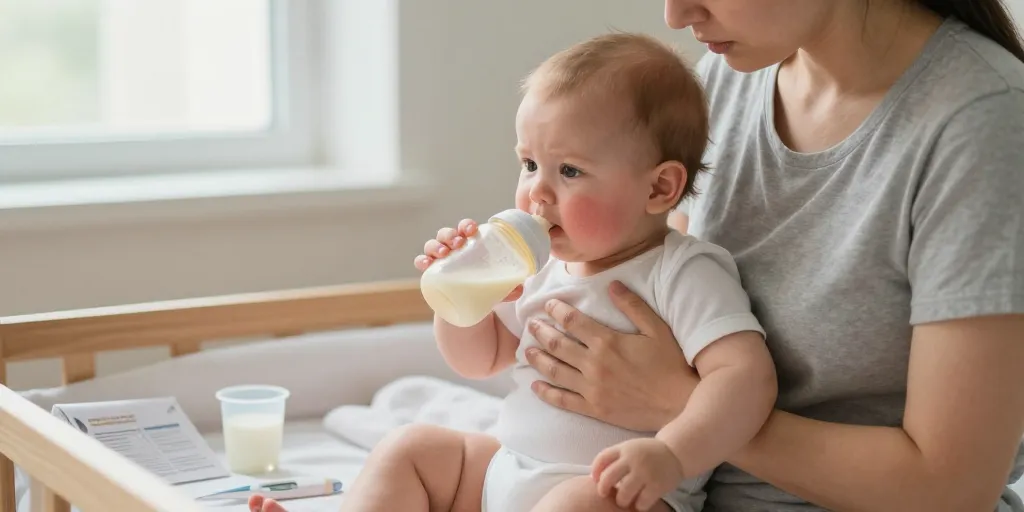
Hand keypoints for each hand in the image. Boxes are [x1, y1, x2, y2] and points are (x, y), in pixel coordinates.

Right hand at [413, 218, 522, 302]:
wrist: (466, 306)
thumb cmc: (481, 286)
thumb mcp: (495, 285)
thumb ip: (507, 287)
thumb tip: (520, 288)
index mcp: (469, 245)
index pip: (465, 228)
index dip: (466, 225)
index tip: (472, 229)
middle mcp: (452, 249)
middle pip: (446, 234)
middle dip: (450, 234)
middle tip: (458, 242)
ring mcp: (440, 260)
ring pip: (432, 245)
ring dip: (436, 245)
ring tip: (444, 253)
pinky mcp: (431, 273)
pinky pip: (422, 262)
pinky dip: (421, 260)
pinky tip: (425, 264)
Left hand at [524, 280, 697, 430]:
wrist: (678, 404)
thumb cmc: (671, 364)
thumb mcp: (657, 329)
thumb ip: (633, 306)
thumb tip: (612, 285)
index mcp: (608, 342)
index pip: (573, 322)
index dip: (557, 310)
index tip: (548, 304)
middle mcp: (594, 364)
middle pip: (557, 344)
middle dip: (541, 332)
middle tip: (530, 325)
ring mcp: (592, 388)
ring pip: (555, 371)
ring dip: (538, 358)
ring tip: (527, 350)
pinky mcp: (594, 408)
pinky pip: (563, 400)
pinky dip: (546, 392)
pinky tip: (535, 385)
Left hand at [592, 438, 684, 510]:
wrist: (675, 452)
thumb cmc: (648, 453)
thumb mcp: (630, 448)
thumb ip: (615, 458)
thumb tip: (595, 476)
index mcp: (624, 448)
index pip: (602, 459)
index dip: (595, 471)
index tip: (595, 480)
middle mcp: (633, 459)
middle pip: (608, 478)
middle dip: (603, 489)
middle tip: (605, 494)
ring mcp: (645, 472)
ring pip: (623, 493)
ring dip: (621, 500)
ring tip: (624, 500)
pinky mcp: (657, 485)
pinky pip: (641, 502)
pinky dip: (639, 505)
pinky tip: (640, 502)